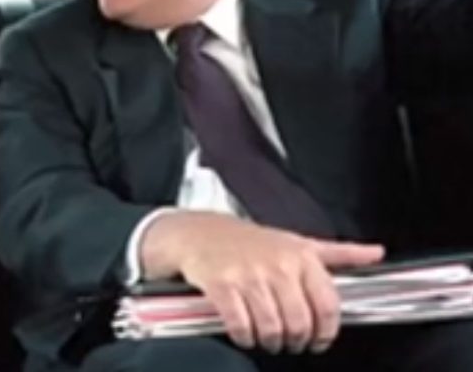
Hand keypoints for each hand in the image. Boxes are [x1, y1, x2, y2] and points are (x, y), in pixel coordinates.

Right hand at [140, 211, 383, 354]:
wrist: (199, 233)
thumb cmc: (250, 241)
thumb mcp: (297, 241)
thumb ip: (339, 252)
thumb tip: (376, 253)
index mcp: (301, 256)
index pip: (327, 305)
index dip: (325, 332)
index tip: (318, 340)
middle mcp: (277, 265)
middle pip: (299, 322)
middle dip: (295, 341)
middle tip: (290, 342)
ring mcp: (248, 276)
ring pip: (271, 328)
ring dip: (270, 342)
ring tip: (267, 338)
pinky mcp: (221, 286)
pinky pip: (240, 325)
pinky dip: (244, 337)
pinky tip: (244, 333)